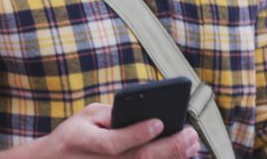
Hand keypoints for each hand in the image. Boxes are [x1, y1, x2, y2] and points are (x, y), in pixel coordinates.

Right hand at [33, 103, 199, 157]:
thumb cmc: (74, 135)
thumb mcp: (86, 116)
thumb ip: (112, 115)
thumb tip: (145, 114)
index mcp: (83, 141)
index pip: (113, 143)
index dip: (136, 134)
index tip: (158, 122)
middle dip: (168, 148)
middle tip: (189, 135)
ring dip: (172, 158)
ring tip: (191, 145)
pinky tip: (180, 157)